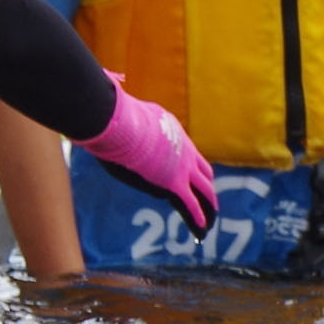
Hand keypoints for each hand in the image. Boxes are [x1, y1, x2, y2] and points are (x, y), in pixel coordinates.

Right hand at [74, 78, 215, 234]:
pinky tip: (202, 230)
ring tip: (210, 220)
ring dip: (208, 206)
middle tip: (207, 198)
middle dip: (206, 186)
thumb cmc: (113, 114)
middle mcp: (184, 149)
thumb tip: (112, 93)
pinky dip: (198, 219)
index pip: (187, 151)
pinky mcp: (174, 183)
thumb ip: (123, 108)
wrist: (117, 121)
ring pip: (204, 191)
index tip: (190, 175)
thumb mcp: (124, 109)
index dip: (190, 165)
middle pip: (203, 172)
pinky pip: (191, 205)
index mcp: (173, 130)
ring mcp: (181, 167)